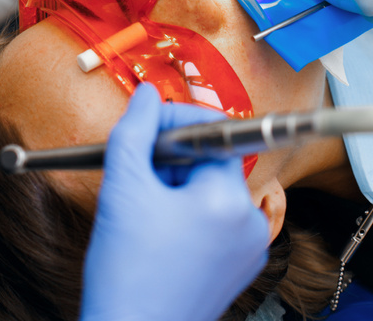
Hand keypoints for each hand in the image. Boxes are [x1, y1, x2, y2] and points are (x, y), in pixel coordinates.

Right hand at [80, 83, 269, 320]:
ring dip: (172, 187)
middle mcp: (249, 223)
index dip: (171, 122)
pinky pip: (213, 223)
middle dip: (167, 160)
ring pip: (209, 191)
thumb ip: (134, 130)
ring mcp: (246, 250)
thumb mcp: (123, 188)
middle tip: (134, 174)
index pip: (210, 131)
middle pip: (208, 162)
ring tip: (140, 211)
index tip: (143, 126)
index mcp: (229, 199)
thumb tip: (147, 96)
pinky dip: (184, 216)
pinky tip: (154, 233)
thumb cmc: (127, 277)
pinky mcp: (235, 270)